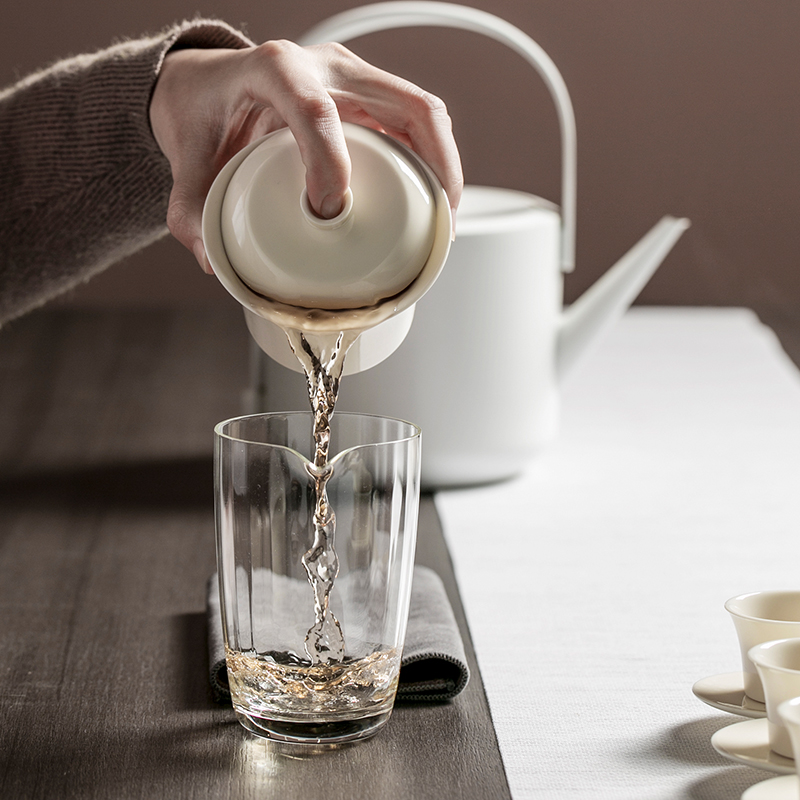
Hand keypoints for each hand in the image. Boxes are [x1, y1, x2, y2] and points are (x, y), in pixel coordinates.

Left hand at [149, 40, 462, 272]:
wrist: (210, 85)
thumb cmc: (203, 113)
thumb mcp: (184, 157)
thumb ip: (189, 208)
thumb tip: (210, 261)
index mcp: (276, 69)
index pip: (317, 110)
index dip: (331, 164)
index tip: (328, 214)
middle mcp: (325, 66)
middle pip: (406, 106)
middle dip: (433, 168)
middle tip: (436, 226)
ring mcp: (354, 80)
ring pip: (424, 114)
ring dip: (444, 168)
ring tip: (444, 222)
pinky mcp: (369, 99)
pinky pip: (416, 126)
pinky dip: (431, 165)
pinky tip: (429, 204)